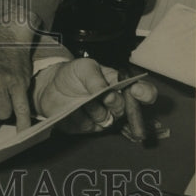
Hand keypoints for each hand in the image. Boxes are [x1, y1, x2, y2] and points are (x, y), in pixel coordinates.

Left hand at [32, 58, 157, 133]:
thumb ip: (96, 78)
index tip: (137, 91)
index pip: (143, 92)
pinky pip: (88, 126)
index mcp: (120, 85)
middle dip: (116, 104)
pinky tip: (73, 110)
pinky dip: (80, 117)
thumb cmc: (72, 74)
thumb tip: (106, 92)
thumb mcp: (84, 67)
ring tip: (82, 101)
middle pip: (128, 110)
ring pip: (107, 120)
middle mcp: (115, 104)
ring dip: (95, 110)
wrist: (50, 86)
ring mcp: (103, 118)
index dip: (145, 94)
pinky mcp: (88, 128)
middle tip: (106, 97)